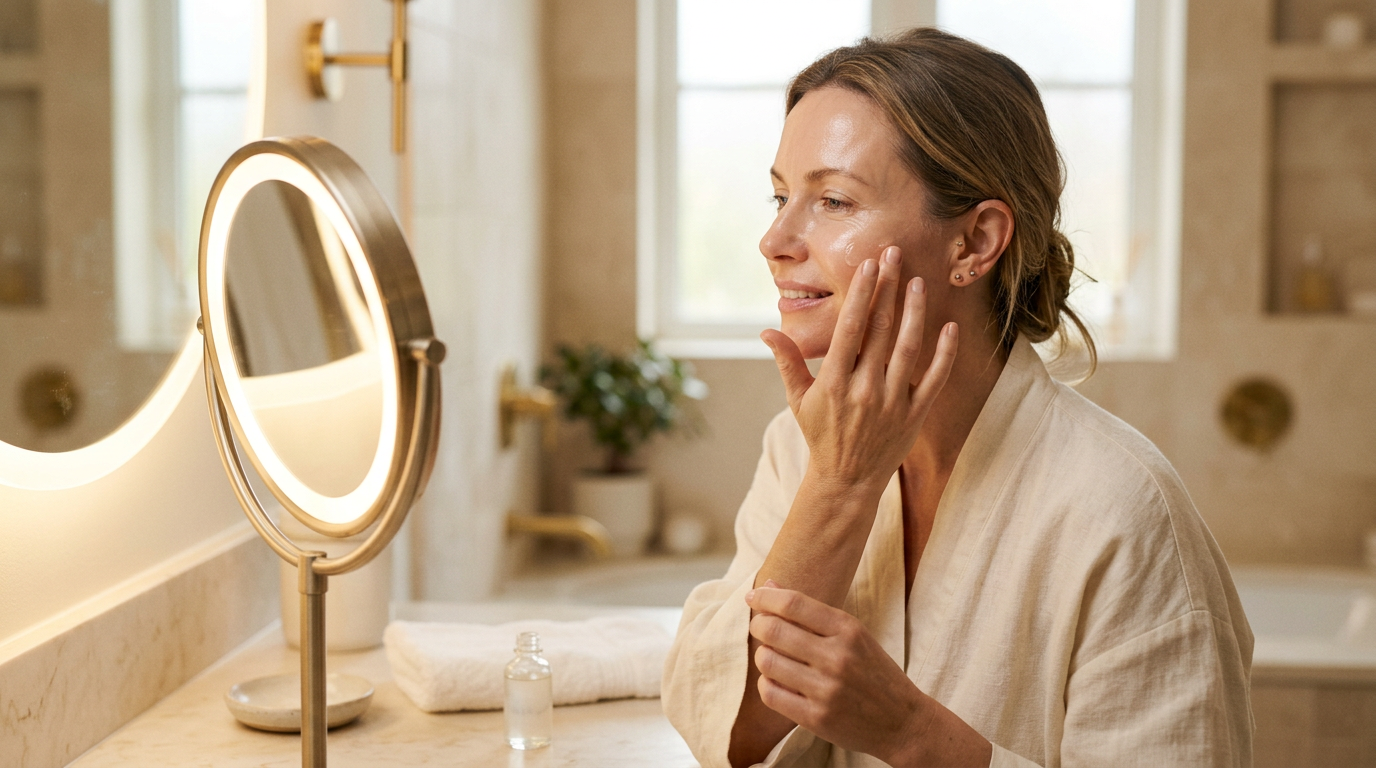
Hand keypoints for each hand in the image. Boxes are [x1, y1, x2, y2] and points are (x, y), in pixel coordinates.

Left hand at [745, 582, 990, 766]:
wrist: (903, 722)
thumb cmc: (874, 673)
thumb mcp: (854, 635)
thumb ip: (812, 612)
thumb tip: (769, 585)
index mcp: (849, 630)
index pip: (793, 604)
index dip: (765, 598)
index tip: (752, 597)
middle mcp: (837, 657)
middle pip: (774, 630)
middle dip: (758, 625)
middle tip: (760, 627)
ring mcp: (827, 690)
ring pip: (767, 662)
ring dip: (762, 656)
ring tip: (772, 656)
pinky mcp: (817, 718)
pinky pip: (770, 694)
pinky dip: (766, 684)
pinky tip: (776, 681)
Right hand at [761, 247, 957, 496]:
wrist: (846, 481)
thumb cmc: (820, 435)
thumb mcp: (797, 400)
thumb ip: (787, 363)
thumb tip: (766, 330)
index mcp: (834, 382)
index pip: (850, 328)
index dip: (861, 293)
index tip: (868, 264)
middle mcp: (864, 389)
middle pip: (881, 329)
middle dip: (888, 288)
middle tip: (895, 254)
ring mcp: (892, 402)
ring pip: (909, 348)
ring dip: (916, 312)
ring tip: (919, 281)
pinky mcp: (914, 414)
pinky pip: (934, 379)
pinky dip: (944, 353)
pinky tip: (950, 327)